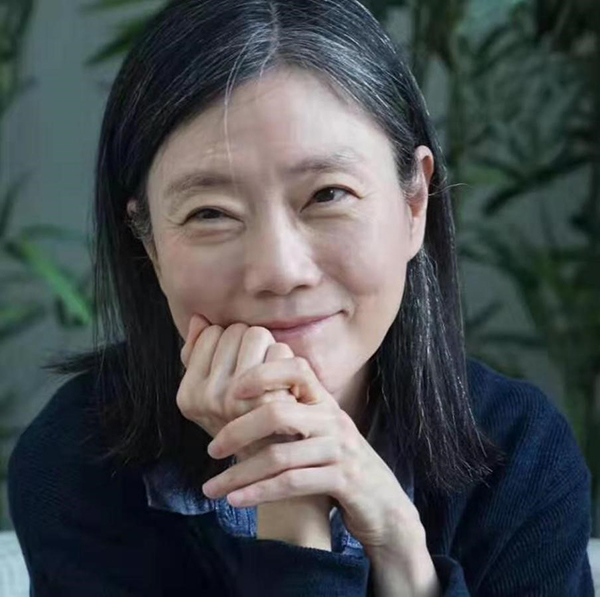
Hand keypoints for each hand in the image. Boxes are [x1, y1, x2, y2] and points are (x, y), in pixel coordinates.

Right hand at [178, 314, 300, 461]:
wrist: (276, 463)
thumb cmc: (245, 420)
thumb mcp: (211, 393)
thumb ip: (198, 354)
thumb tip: (198, 319)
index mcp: (187, 394)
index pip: (211, 332)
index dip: (230, 342)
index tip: (238, 366)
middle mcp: (206, 398)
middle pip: (235, 330)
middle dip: (251, 343)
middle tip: (258, 372)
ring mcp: (235, 401)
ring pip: (257, 334)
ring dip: (269, 349)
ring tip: (271, 377)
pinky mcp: (265, 401)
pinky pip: (280, 351)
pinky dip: (288, 361)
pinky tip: (286, 384)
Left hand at [201, 356, 424, 554]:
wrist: (381, 502)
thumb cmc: (336, 463)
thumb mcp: (317, 430)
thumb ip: (288, 412)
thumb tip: (237, 397)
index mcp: (323, 401)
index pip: (296, 368)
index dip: (262, 373)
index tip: (231, 390)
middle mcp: (333, 418)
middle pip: (277, 412)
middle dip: (237, 430)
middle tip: (211, 450)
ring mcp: (341, 449)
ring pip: (279, 455)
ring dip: (240, 473)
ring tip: (212, 488)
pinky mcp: (344, 480)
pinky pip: (292, 483)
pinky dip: (259, 493)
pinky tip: (236, 500)